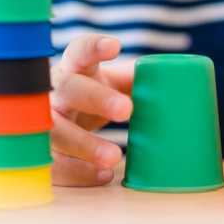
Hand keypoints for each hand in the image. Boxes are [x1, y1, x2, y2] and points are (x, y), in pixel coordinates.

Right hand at [49, 35, 133, 186]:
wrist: (61, 115)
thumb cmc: (93, 93)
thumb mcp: (112, 83)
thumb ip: (140, 80)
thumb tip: (180, 82)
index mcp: (74, 69)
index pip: (79, 51)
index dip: (94, 48)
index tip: (115, 46)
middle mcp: (54, 92)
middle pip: (68, 89)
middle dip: (95, 98)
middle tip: (126, 109)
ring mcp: (43, 122)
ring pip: (55, 131)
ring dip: (84, 145)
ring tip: (115, 157)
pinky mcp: (42, 151)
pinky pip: (54, 165)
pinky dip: (77, 173)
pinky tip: (104, 176)